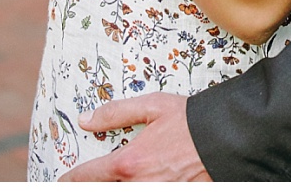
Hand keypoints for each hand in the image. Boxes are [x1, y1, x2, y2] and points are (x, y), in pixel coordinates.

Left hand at [60, 93, 210, 180]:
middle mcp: (141, 185)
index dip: (70, 180)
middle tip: (82, 183)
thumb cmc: (190, 121)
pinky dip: (139, 188)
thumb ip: (115, 113)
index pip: (88, 177)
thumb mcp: (151, 107)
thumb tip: (85, 119)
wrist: (229, 140)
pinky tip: (138, 182)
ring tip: (109, 182)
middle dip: (92, 187)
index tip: (61, 180)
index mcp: (129, 162)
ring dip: (114, 188)